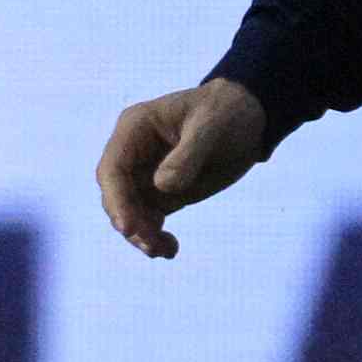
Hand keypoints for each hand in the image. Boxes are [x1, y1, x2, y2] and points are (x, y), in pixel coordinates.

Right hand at [96, 76, 277, 255]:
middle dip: (129, 222)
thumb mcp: (211, 126)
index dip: (116, 199)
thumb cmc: (226, 112)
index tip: (128, 228)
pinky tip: (170, 249)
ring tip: (165, 250)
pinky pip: (148, 221)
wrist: (248, 119)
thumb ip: (188, 155)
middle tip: (152, 245)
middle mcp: (133, 153)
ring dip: (141, 236)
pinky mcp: (162, 194)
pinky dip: (155, 238)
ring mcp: (146, 175)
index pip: (112, 169)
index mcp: (135, 128)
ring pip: (129, 213)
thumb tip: (162, 185)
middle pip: (116, 195)